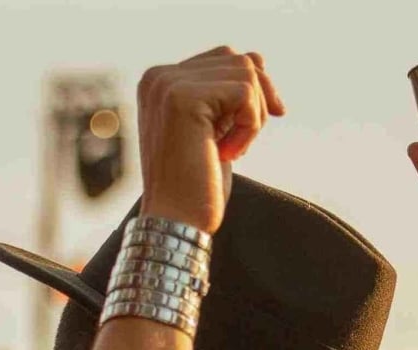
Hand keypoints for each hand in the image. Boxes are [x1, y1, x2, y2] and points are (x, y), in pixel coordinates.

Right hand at [137, 47, 285, 232]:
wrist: (176, 222)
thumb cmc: (196, 185)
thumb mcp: (213, 128)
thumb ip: (224, 93)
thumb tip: (258, 59)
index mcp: (161, 81)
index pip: (226, 58)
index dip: (253, 91)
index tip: (257, 125)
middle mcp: (159, 76)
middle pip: (240, 59)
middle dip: (257, 101)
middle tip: (243, 142)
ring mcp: (168, 84)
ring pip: (246, 73)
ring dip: (253, 117)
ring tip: (232, 149)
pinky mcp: (183, 97)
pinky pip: (245, 93)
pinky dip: (250, 127)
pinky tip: (229, 154)